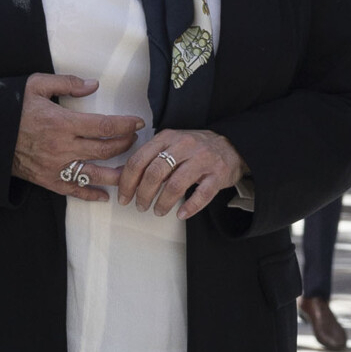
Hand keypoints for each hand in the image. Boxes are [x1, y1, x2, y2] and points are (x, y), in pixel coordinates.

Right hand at [11, 73, 143, 203]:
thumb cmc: (11, 107)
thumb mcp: (36, 85)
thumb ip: (67, 83)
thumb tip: (93, 85)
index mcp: (62, 123)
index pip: (104, 126)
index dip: (125, 125)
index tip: (138, 122)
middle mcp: (63, 148)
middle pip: (104, 150)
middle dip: (125, 144)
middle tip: (134, 139)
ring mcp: (56, 167)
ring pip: (95, 173)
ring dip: (117, 172)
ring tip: (131, 169)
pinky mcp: (48, 180)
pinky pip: (73, 190)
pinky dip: (91, 194)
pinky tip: (105, 195)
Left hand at [119, 128, 245, 218]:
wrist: (231, 146)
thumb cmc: (194, 149)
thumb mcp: (169, 146)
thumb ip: (147, 159)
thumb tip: (119, 176)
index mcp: (168, 137)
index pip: (139, 159)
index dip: (127, 181)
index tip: (124, 197)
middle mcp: (184, 145)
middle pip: (155, 172)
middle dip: (143, 194)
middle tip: (140, 206)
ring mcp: (202, 159)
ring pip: (176, 184)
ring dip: (163, 202)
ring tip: (158, 211)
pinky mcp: (218, 174)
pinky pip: (202, 194)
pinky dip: (189, 207)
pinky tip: (181, 214)